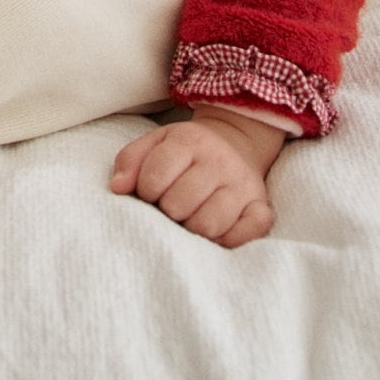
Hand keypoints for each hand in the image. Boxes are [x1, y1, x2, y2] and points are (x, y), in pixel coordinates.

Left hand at [109, 108, 285, 248]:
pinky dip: (226, 238)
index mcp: (190, 141)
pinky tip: (216, 229)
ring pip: (208, 225)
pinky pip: (246, 234)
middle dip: (168, 210)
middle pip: (179, 205)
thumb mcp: (154, 142)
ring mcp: (243, 186)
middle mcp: (220, 161)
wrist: (236, 142)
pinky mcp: (262, 207)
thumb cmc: (186, 150)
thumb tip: (117, 188)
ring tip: (191, 216)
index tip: (150, 191)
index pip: (154, 177)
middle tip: (172, 205)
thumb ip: (130, 160)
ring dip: (192, 227)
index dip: (145, 190)